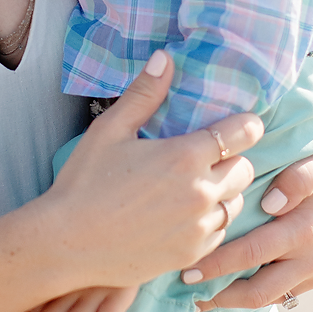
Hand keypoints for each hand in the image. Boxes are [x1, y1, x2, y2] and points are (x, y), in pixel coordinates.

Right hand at [40, 49, 261, 291]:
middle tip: (205, 160)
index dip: (246, 126)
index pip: (242, 134)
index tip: (243, 126)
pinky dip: (209, 223)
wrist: (66, 244)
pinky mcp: (191, 253)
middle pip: (244, 169)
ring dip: (223, 193)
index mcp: (184, 156)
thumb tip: (165, 58)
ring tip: (194, 189)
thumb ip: (144, 94)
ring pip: (235, 204)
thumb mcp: (109, 130)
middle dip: (231, 160)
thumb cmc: (83, 183)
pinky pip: (219, 233)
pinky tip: (183, 217)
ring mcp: (198, 227)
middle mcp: (200, 192)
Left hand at [181, 82, 312, 310]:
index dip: (217, 265)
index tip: (186, 268)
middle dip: (218, 293)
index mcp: (308, 230)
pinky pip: (288, 292)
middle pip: (258, 290)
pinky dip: (260, 292)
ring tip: (202, 297)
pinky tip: (234, 288)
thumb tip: (269, 202)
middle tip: (185, 290)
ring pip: (272, 298)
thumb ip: (299, 176)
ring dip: (235, 300)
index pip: (252, 255)